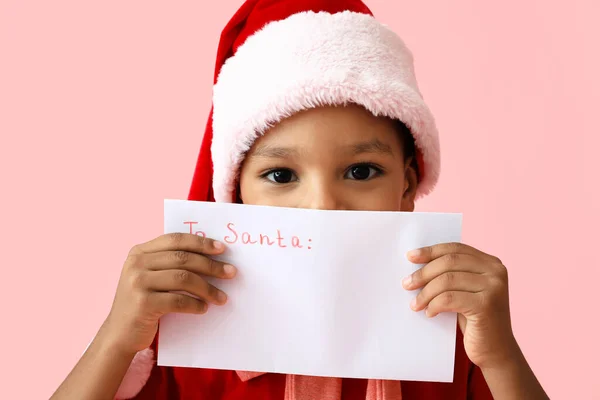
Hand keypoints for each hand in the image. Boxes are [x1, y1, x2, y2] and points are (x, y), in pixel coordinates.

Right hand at [100, 233, 236, 355]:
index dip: (200, 242)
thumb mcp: (149, 277)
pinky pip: (178, 300)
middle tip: (231, 273)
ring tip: (222, 297)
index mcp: (139, 252)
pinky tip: (204, 308)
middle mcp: (136, 263)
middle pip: (183, 258)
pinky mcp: (143, 303)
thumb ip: (169, 264)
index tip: (222, 249)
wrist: (118, 335)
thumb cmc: (142, 304)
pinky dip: (195, 304)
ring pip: (183, 278)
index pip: (175, 239)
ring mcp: (137, 283)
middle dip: (211, 265)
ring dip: (208, 288)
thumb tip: (211, 257)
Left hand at [402, 242, 517, 368]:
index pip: (455, 249)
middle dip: (423, 273)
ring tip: (415, 304)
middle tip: (406, 284)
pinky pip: (449, 299)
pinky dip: (434, 305)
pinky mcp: (486, 305)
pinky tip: (429, 313)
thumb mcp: (465, 291)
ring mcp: (494, 288)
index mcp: (491, 263)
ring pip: (447, 280)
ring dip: (425, 292)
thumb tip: (418, 263)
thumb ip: (452, 274)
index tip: (410, 256)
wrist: (496, 351)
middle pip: (449, 262)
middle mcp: (496, 272)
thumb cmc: (475, 320)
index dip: (431, 251)